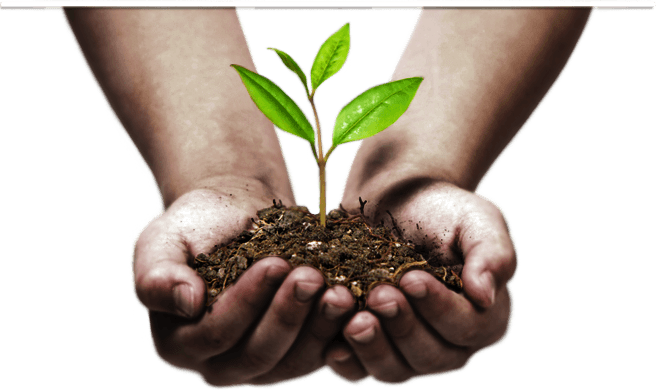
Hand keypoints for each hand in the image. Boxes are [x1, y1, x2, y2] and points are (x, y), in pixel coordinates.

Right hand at [132, 188, 355, 386]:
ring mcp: (261, 365)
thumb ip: (158, 274)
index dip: (246, 302)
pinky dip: (337, 331)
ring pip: (292, 362)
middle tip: (312, 276)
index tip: (274, 263)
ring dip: (318, 328)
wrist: (236, 219)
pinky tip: (356, 303)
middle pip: (257, 355)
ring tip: (341, 292)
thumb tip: (187, 303)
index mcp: (180, 344)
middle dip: (287, 316)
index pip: (214, 334)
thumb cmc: (196, 227)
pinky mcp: (296, 354)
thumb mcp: (161, 241)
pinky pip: (319, 354)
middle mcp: (219, 365)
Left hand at [327, 181, 516, 382]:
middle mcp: (448, 344)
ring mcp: (407, 351)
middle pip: (429, 356)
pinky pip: (359, 371)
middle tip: (378, 294)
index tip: (411, 278)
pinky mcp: (370, 349)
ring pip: (394, 370)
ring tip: (354, 319)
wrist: (395, 200)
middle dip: (402, 326)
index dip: (439, 308)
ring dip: (372, 347)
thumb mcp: (478, 219)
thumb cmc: (443, 210)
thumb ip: (492, 254)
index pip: (467, 327)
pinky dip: (346, 361)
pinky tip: (332, 347)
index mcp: (484, 318)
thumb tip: (484, 296)